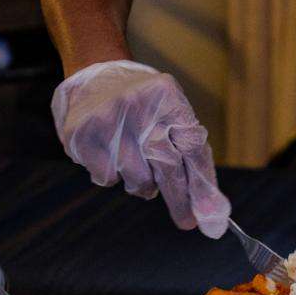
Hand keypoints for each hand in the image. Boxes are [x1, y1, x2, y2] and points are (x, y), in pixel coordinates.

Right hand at [51, 60, 230, 237]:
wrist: (93, 73)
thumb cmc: (143, 103)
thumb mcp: (171, 112)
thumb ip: (191, 154)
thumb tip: (211, 209)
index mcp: (168, 97)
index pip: (193, 148)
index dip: (202, 185)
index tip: (209, 215)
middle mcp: (140, 106)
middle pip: (168, 168)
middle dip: (180, 200)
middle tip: (186, 221)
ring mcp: (109, 121)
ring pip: (138, 179)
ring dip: (143, 183)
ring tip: (137, 162)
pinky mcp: (84, 136)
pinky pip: (108, 179)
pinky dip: (114, 176)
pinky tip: (111, 153)